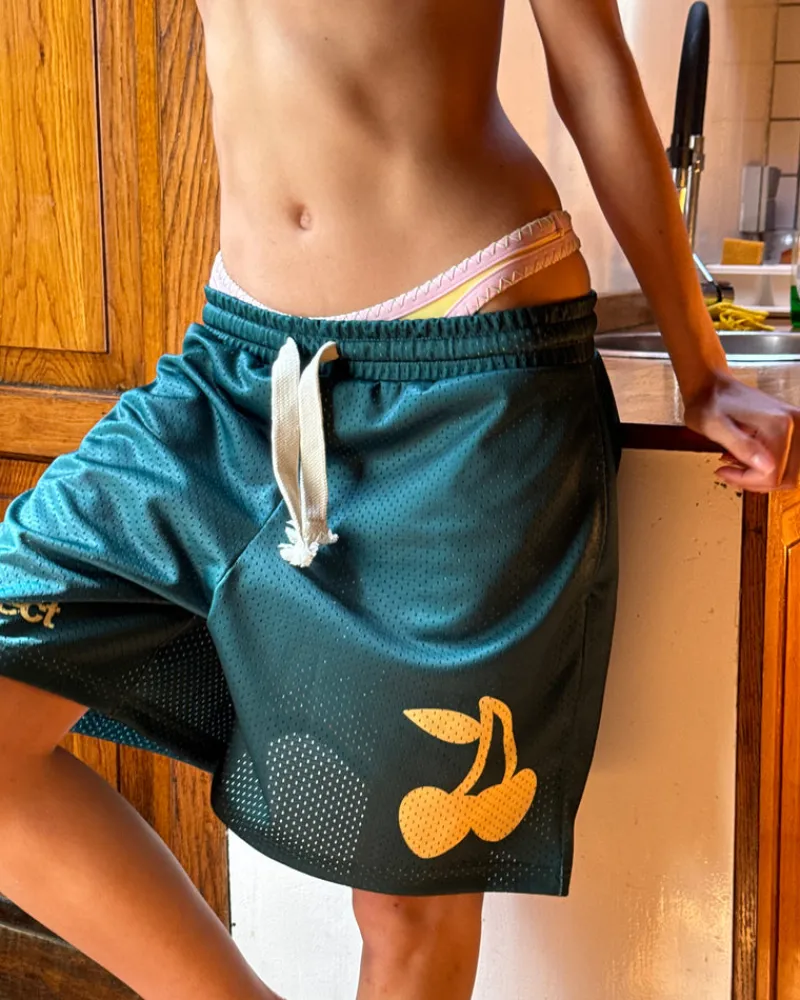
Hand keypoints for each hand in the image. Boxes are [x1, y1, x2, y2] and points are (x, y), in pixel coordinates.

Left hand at [683, 371, 799, 491]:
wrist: (712, 386)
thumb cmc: (709, 401)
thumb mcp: (715, 427)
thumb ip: (742, 446)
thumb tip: (766, 467)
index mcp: (778, 425)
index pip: (774, 473)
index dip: (746, 480)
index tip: (724, 471)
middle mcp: (793, 424)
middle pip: (786, 476)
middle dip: (755, 481)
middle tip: (731, 472)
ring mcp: (795, 425)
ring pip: (789, 472)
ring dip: (762, 476)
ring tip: (737, 464)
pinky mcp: (791, 429)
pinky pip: (787, 461)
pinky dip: (767, 467)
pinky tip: (746, 458)